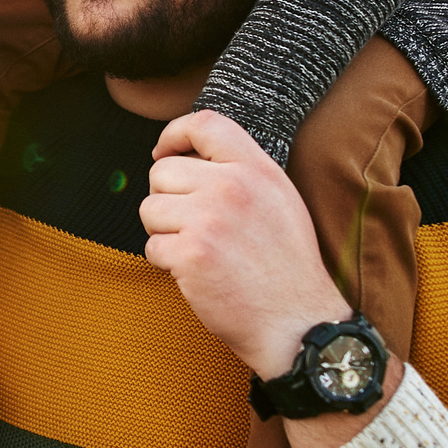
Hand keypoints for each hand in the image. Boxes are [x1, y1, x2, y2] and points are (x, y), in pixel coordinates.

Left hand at [140, 111, 354, 384]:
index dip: (174, 134)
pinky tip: (199, 275)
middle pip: (162, 172)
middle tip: (192, 228)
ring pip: (150, 210)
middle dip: (166, 201)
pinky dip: (167, 265)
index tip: (163, 152)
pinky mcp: (191, 254)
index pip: (205, 123)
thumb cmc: (286, 267)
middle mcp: (233, 186)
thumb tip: (189, 156)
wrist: (297, 323)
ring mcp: (210, 219)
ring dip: (164, 234)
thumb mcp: (280, 201)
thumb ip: (242, 173)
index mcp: (257, 168)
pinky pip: (152, 247)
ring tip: (199, 252)